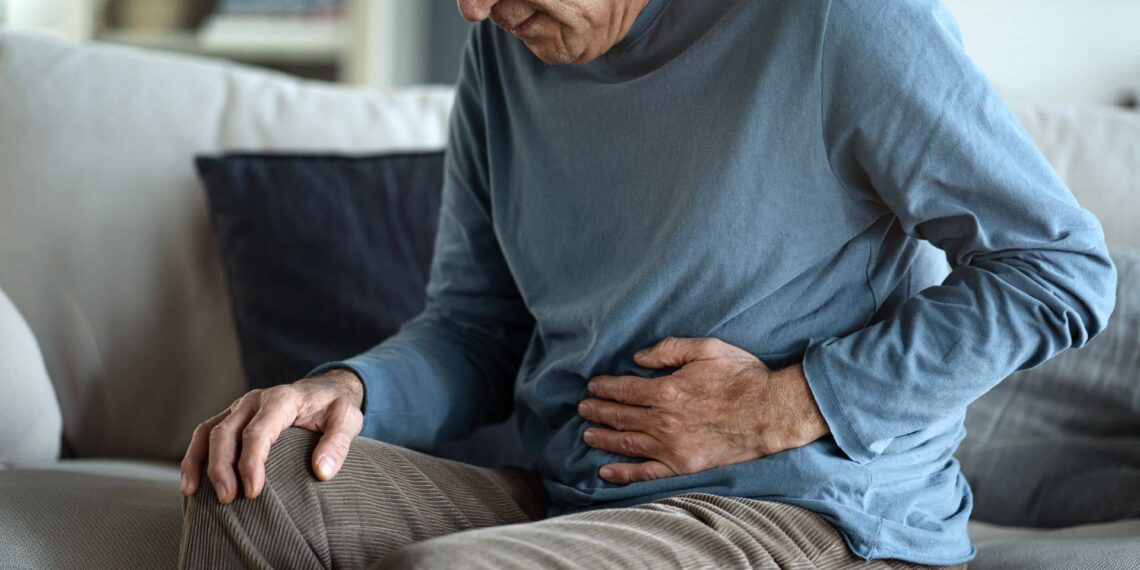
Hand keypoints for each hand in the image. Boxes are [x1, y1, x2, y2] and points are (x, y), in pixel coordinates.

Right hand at [180, 368, 364, 503]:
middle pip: (226, 432)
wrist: (324, 390)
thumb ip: (338, 444)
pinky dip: (194, 456)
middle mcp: (254, 400)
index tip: (253, 492)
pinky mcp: (232, 417)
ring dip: (199, 462)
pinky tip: (191, 484)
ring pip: (208, 432)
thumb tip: (322, 472)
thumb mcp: (347, 420)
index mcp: (281, 399)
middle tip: (228, 499)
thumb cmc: (335, 408)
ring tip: (194, 493)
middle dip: (222, 467)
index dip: (251, 463)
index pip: (258, 432)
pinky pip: (205, 434)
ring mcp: (239, 408)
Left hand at [578, 337, 828, 483]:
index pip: (623, 389)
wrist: (771, 412)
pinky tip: (606, 472)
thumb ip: (668, 350)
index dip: (604, 388)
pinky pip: (646, 472)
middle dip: (597, 412)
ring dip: (603, 439)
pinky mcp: (683, 466)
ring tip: (587, 435)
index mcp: (666, 390)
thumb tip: (638, 358)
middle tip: (582, 409)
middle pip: (620, 416)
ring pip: (626, 443)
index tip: (592, 386)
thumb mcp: (706, 349)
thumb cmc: (742, 376)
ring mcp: (672, 446)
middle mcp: (663, 421)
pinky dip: (624, 473)